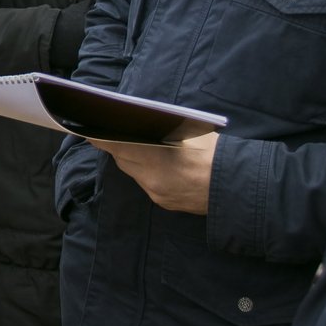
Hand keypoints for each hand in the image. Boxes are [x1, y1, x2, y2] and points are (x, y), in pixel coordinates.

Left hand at [93, 132, 218, 213]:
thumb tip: (139, 122)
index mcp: (154, 158)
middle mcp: (152, 179)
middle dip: (117, 146)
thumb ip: (161, 129)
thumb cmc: (214, 153)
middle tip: (110, 132)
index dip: (101, 138)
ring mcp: (158, 194)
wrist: (236, 186)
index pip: (117, 146)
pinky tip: (153, 164)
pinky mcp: (165, 203)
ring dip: (132, 160)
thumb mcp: (188, 132)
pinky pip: (148, 185)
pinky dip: (146, 173)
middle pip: (124, 160)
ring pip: (135, 173)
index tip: (88, 130)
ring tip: (132, 145)